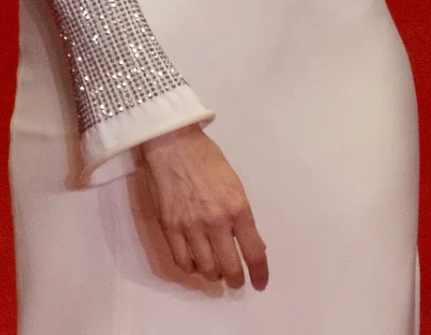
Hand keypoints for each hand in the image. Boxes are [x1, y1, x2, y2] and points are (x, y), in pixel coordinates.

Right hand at [139, 125, 268, 290]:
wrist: (174, 145)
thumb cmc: (208, 160)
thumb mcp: (235, 185)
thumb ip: (242, 216)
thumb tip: (249, 243)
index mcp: (238, 208)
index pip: (253, 251)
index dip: (259, 273)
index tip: (260, 284)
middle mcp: (216, 222)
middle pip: (229, 267)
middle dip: (236, 280)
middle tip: (236, 283)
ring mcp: (191, 227)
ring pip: (205, 269)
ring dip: (213, 276)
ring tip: (216, 274)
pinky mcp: (169, 228)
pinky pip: (182, 261)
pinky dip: (191, 269)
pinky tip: (196, 265)